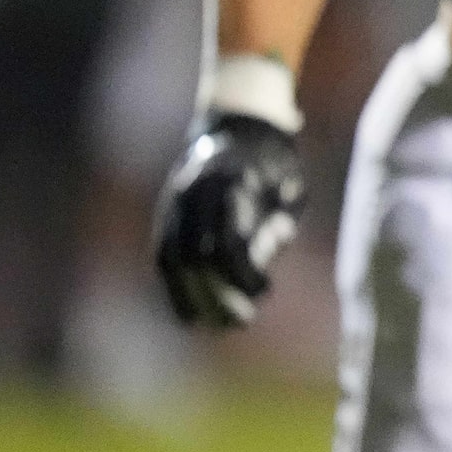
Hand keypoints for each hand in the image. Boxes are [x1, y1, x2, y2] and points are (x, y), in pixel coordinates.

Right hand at [153, 115, 306, 327]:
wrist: (235, 126)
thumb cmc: (273, 162)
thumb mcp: (288, 185)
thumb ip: (276, 221)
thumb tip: (259, 262)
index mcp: (229, 183)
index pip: (228, 239)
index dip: (243, 273)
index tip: (264, 292)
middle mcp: (194, 193)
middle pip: (195, 255)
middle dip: (216, 293)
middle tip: (240, 322)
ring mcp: (174, 202)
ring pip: (171, 257)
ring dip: (187, 295)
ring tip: (207, 325)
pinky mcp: (165, 212)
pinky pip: (163, 253)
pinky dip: (173, 284)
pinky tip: (188, 309)